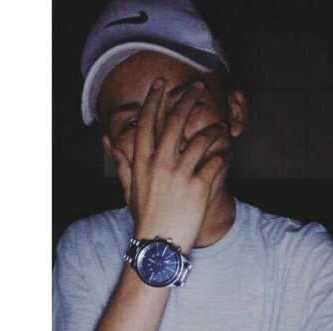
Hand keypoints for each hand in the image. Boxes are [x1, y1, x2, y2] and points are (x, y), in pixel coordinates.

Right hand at [113, 78, 227, 253]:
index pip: (147, 122)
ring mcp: (180, 175)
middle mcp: (160, 164)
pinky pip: (215, 162)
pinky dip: (222, 157)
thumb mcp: (129, 190)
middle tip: (197, 87)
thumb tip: (109, 143)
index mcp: (142, 162)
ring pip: (200, 139)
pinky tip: (223, 158)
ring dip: (212, 130)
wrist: (159, 245)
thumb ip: (122, 164)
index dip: (154, 100)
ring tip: (220, 128)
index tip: (160, 84)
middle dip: (187, 100)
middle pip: (175, 122)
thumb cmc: (145, 217)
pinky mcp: (199, 187)